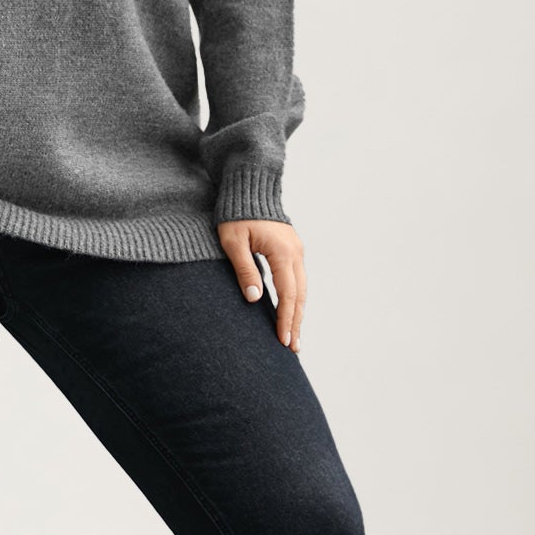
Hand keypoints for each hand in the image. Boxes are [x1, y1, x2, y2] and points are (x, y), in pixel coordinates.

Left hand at [217, 217, 305, 350]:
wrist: (249, 187)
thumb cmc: (235, 214)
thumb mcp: (233, 242)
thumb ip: (244, 269)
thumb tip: (253, 299)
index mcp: (282, 251)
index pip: (287, 293)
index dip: (285, 319)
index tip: (283, 340)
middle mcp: (295, 252)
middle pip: (299, 294)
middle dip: (296, 322)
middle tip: (293, 347)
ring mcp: (296, 250)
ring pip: (301, 288)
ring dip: (298, 312)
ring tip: (294, 336)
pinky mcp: (292, 249)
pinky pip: (297, 279)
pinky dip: (295, 298)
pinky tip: (290, 311)